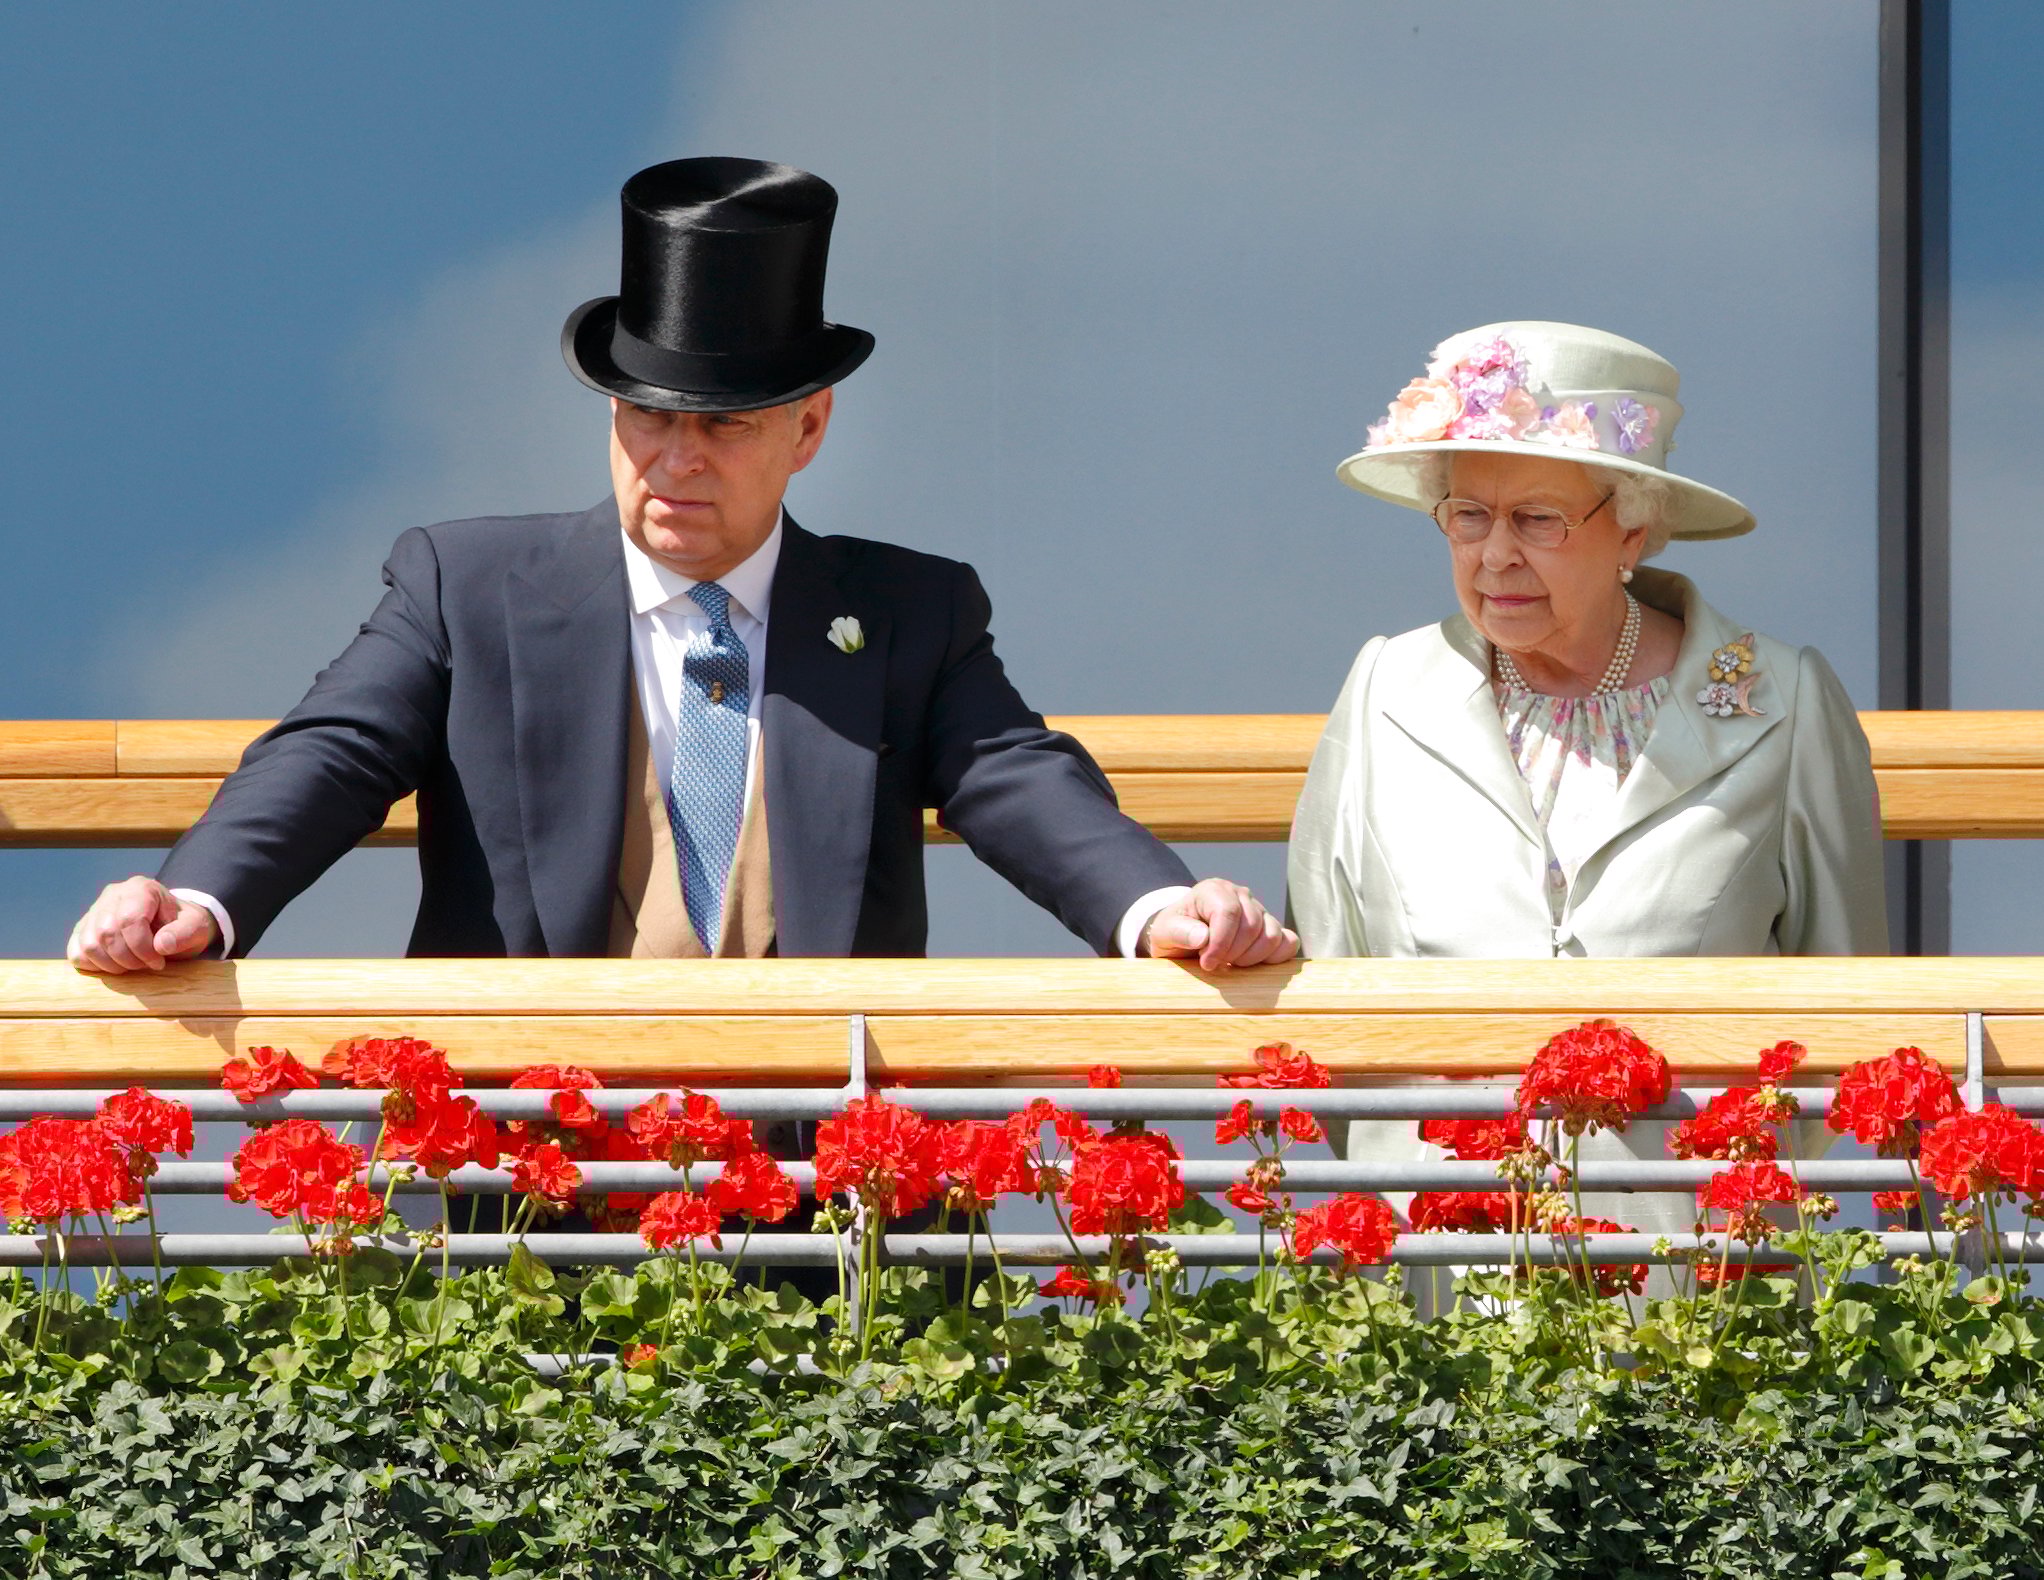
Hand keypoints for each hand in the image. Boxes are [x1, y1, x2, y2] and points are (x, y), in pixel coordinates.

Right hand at [67, 876, 217, 973]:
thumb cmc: (183, 927)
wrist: (171, 927)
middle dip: (129, 959)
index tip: (158, 962)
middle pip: (107, 933)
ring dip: (112, 965)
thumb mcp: (196, 927)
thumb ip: (184, 933)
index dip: (142, 948)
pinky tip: (115, 966)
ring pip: (89, 944)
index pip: (130, 919)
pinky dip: (94, 966)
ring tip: (133, 966)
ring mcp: (94, 911)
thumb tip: (161, 945)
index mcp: (141, 888)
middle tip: (147, 966)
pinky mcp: (82, 929)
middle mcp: (113, 895)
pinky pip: (76, 952)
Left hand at [1139, 878, 1298, 969]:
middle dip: (1233, 953)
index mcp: (1214, 890)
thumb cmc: (1174, 932)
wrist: (1182, 935)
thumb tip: (1203, 937)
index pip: (1228, 912)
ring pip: (1272, 935)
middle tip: (1215, 964)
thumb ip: (1179, 932)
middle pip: (1252, 926)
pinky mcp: (1271, 927)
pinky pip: (1288, 941)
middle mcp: (1240, 895)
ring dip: (1252, 958)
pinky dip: (1275, 957)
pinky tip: (1254, 965)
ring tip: (1231, 964)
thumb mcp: (1164, 932)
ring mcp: (1259, 910)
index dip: (1220, 943)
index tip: (1207, 963)